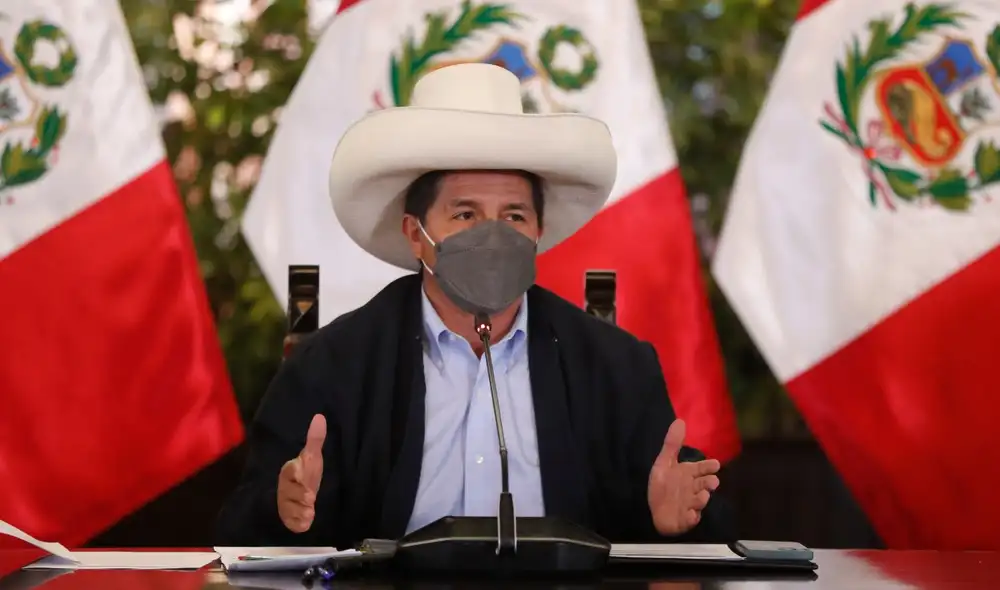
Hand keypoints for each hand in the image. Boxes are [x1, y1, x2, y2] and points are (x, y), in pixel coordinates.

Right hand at [277, 414, 325, 532]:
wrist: (299, 495)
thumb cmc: (305, 474)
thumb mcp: (312, 457)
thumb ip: (315, 439)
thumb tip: (320, 417)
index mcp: (290, 471)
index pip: (290, 471)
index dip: (296, 473)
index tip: (302, 474)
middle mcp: (286, 487)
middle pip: (289, 491)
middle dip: (299, 495)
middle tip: (310, 498)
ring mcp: (286, 503)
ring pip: (289, 507)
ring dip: (299, 511)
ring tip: (309, 513)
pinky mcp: (290, 517)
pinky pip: (291, 521)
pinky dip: (298, 523)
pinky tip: (306, 524)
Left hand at [647, 419, 720, 534]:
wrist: (652, 510)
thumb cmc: (662, 486)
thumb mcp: (664, 463)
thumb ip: (672, 444)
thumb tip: (680, 420)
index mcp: (688, 474)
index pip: (702, 468)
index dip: (708, 467)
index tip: (715, 464)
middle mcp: (692, 489)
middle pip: (704, 484)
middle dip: (709, 483)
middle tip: (712, 482)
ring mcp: (690, 504)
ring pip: (699, 501)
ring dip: (701, 499)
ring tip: (702, 496)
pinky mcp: (685, 519)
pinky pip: (690, 519)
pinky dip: (691, 517)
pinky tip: (690, 514)